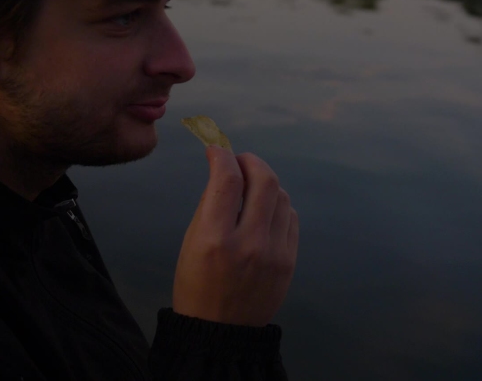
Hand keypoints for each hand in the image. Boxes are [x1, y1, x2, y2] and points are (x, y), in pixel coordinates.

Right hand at [172, 146, 298, 326]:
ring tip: (251, 185)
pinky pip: (290, 217)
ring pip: (281, 196)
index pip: (227, 179)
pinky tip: (263, 209)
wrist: (220, 332)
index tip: (216, 150)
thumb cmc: (196, 284)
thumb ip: (209, 204)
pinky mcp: (289, 261)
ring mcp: (274, 253)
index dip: (222, 155)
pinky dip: (277, 204)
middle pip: (264, 180)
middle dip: (251, 161)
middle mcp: (248, 243)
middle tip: (240, 161)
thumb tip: (224, 170)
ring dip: (266, 181)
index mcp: (214, 239)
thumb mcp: (191, 242)